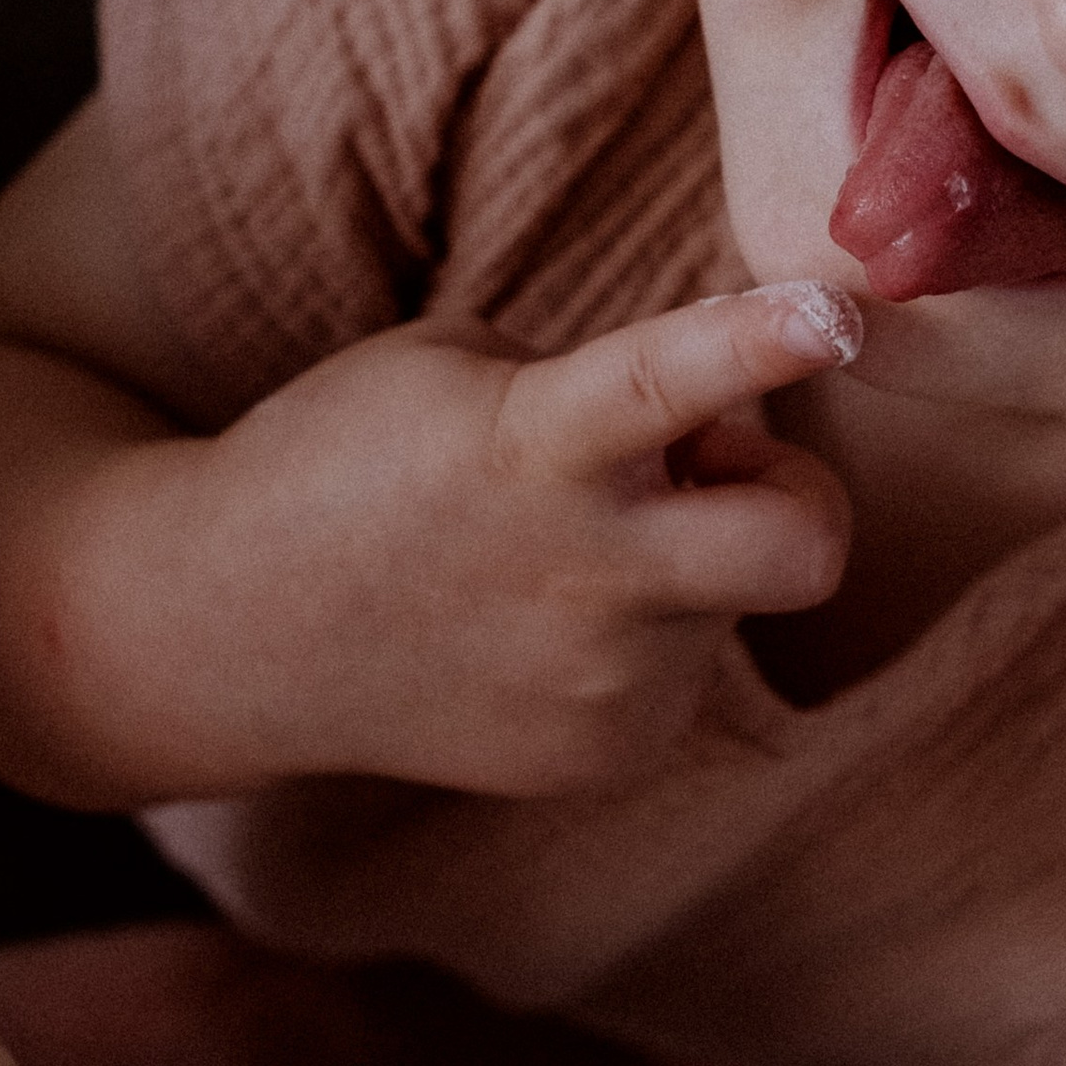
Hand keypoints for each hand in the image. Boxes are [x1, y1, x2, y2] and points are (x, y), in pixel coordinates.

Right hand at [32, 278, 864, 805]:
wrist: (226, 635)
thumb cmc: (349, 463)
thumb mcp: (461, 368)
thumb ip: (607, 387)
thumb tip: (727, 445)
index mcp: (533, 445)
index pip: (668, 384)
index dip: (762, 343)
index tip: (839, 311)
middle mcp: (583, 575)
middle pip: (801, 549)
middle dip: (806, 497)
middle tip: (727, 466)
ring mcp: (594, 682)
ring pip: (733, 596)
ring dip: (690, 553)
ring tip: (566, 542)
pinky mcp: (597, 754)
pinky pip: (683, 666)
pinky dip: (645, 628)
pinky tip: (540, 619)